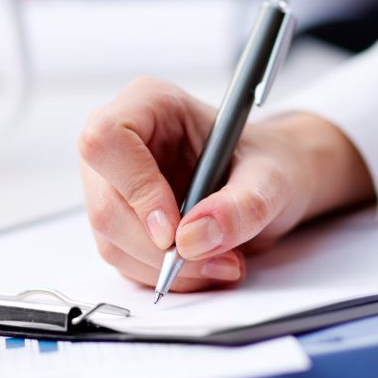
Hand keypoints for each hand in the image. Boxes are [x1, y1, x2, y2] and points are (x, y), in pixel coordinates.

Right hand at [78, 77, 373, 291]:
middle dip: (157, 246)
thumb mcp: (272, 178)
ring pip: (109, 238)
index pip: (107, 140)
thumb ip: (242, 205)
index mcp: (149, 104)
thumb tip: (194, 238)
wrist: (271, 182)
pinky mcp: (119, 216)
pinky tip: (202, 266)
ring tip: (220, 262)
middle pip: (105, 203)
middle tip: (214, 258)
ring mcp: (114, 180)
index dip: (135, 188)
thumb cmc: (269, 161)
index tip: (174, 230)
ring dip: (163, 267)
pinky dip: (161, 274)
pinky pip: (122, 258)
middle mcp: (122, 140)